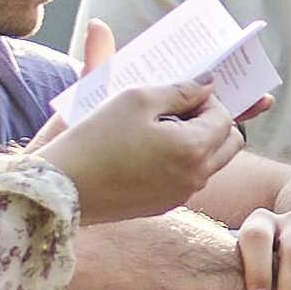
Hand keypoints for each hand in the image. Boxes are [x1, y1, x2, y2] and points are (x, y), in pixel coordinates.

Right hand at [40, 78, 242, 231]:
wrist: (61, 187)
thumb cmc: (96, 138)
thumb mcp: (137, 98)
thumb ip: (180, 89)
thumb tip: (208, 83)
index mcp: (194, 149)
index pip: (225, 117)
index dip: (206, 99)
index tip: (180, 93)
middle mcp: (195, 177)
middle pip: (229, 143)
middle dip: (212, 122)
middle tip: (177, 110)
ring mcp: (180, 196)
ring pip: (211, 163)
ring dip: (198, 142)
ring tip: (160, 128)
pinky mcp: (163, 206)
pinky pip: (187, 179)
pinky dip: (180, 162)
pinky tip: (147, 150)